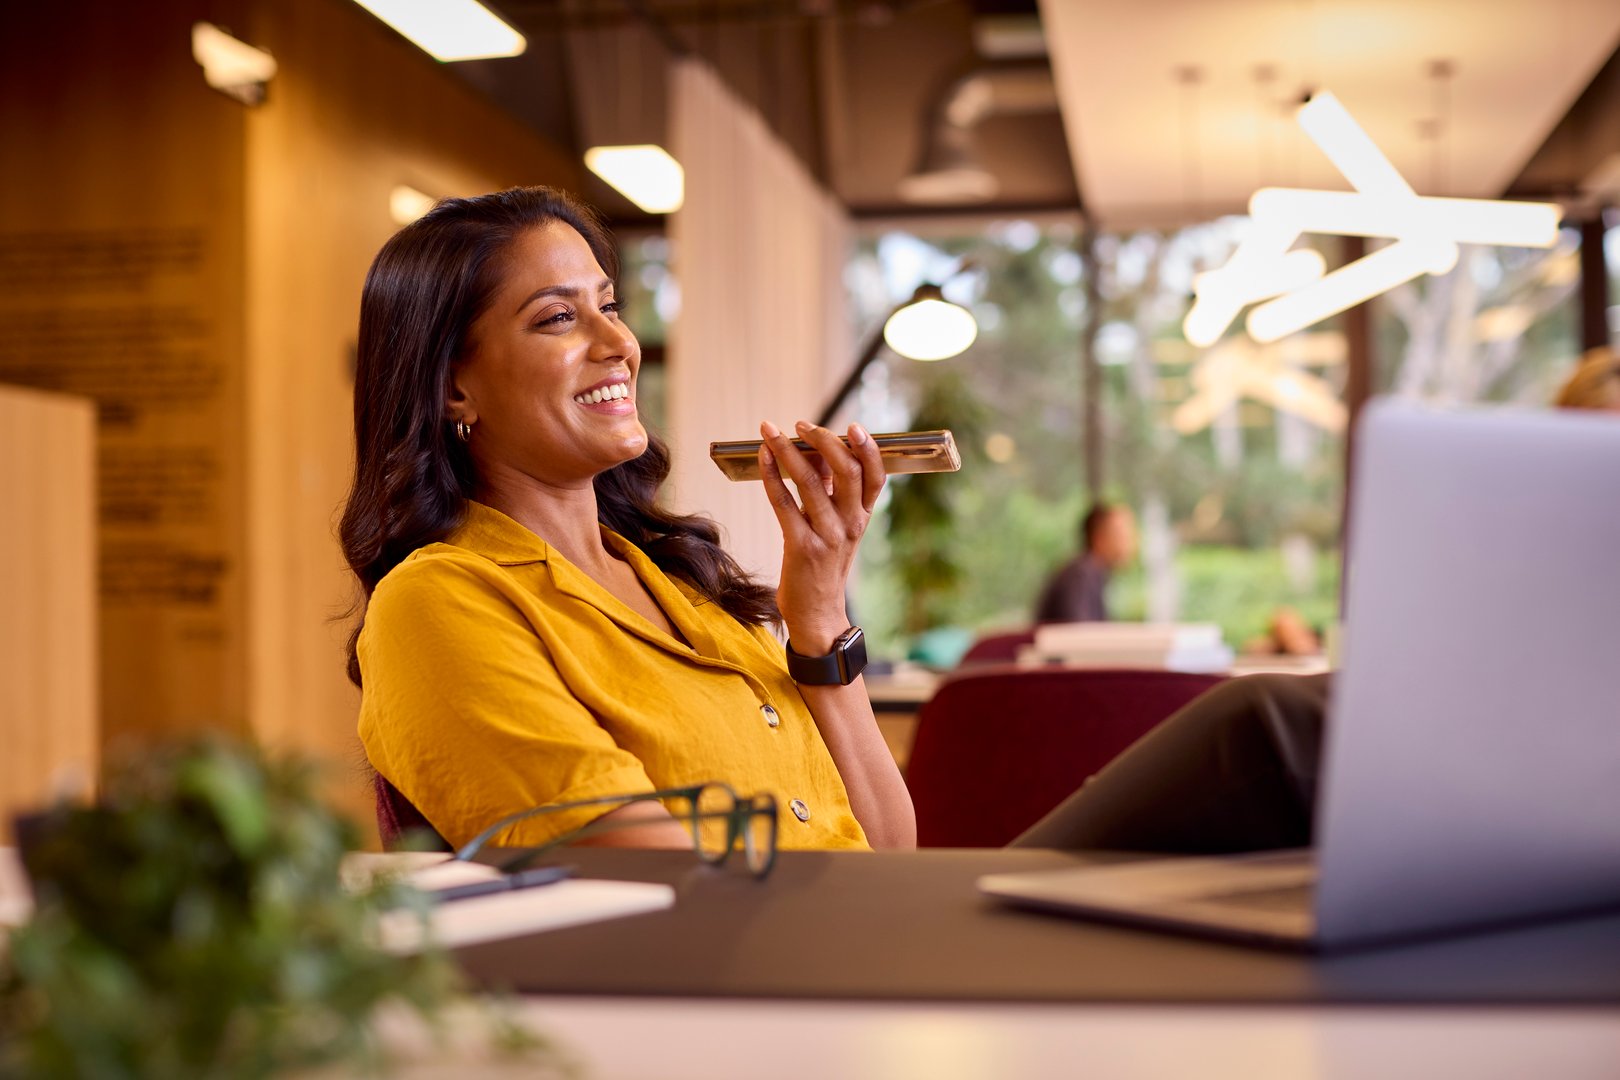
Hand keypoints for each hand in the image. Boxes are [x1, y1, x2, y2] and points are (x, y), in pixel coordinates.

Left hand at [758, 419, 883, 654]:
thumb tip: (816, 453)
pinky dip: (772, 475)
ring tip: (771, 431)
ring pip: (811, 481)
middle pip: (845, 471)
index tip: (853, 426)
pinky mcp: (800, 547)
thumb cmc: (824, 568)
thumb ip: (833, 495)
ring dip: (788, 450)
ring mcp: (826, 536)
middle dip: (822, 440)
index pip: (875, 477)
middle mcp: (850, 525)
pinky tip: (763, 457)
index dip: (868, 449)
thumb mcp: (839, 531)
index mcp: (863, 518)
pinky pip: (784, 503)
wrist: (818, 615)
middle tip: (802, 424)